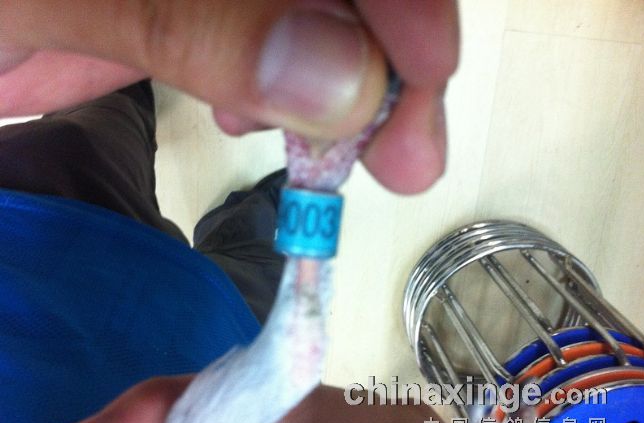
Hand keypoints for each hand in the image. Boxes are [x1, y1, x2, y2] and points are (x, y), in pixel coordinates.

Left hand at [0, 1, 458, 193]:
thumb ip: (197, 24)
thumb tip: (343, 77)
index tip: (429, 67)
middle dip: (384, 61)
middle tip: (412, 155)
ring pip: (312, 20)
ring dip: (343, 88)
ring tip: (341, 157)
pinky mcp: (185, 17)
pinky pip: (267, 47)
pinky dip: (286, 92)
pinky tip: (260, 122)